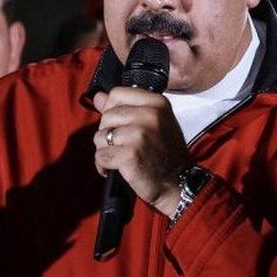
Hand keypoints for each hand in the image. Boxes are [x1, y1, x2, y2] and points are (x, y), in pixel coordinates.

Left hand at [93, 87, 188, 216]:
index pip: (116, 94)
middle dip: (108, 134)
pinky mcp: (130, 155)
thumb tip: (98, 96)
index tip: (121, 125)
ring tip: (122, 158)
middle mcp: (150, 115)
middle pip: (106, 116)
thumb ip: (125, 107)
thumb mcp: (153, 122)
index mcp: (156, 103)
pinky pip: (101, 156)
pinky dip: (104, 166)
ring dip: (106, 150)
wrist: (179, 182)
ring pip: (101, 136)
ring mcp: (139, 135)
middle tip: (124, 146)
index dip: (112, 111)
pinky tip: (117, 169)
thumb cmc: (165, 152)